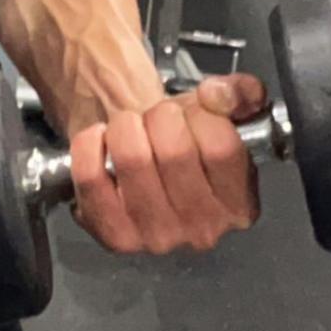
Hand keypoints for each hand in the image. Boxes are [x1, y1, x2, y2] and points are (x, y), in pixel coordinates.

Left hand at [71, 74, 266, 254]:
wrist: (148, 171)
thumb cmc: (187, 143)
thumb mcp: (223, 112)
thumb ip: (240, 93)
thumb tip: (217, 95)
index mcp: (239, 204)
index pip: (221, 147)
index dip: (202, 114)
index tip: (194, 109)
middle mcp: (203, 229)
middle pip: (174, 150)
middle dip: (161, 116)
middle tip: (158, 117)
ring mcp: (157, 237)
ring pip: (132, 158)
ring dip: (126, 126)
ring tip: (131, 127)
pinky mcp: (114, 235)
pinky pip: (91, 176)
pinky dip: (89, 145)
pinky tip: (102, 141)